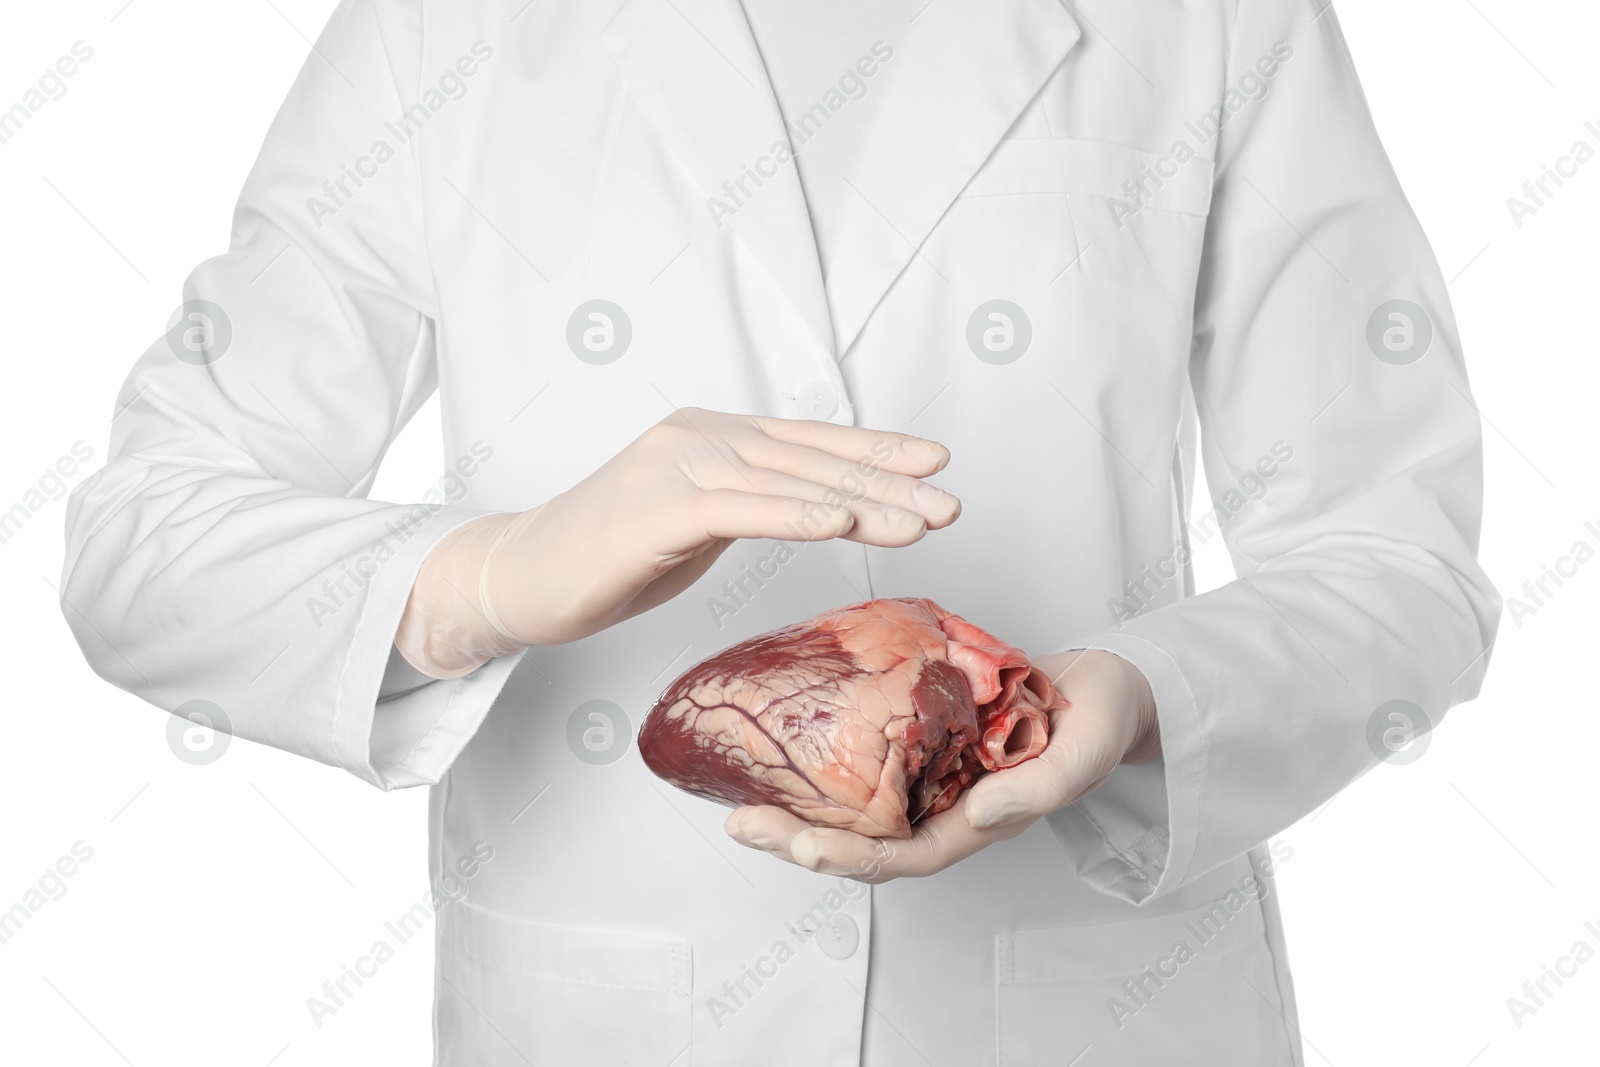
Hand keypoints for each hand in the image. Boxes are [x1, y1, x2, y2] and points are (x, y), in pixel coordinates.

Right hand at [395, 407, 960, 677]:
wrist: (522, 575)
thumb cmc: (610, 555)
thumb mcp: (698, 524)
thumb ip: (751, 504)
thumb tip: (817, 507)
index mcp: (714, 437)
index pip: (811, 444)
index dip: (875, 451)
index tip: (935, 464)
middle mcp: (700, 437)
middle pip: (812, 460)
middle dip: (887, 481)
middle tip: (950, 501)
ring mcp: (676, 467)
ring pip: (788, 482)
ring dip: (860, 503)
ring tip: (920, 521)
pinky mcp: (655, 508)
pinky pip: (737, 509)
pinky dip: (793, 514)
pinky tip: (840, 524)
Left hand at [724, 649, 1158, 881]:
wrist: (1105, 687)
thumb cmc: (1100, 723)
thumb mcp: (1083, 755)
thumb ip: (1039, 789)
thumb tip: (982, 811)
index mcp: (975, 823)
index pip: (900, 858)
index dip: (849, 858)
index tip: (800, 847)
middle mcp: (941, 806)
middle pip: (860, 841)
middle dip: (798, 840)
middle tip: (743, 825)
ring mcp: (927, 774)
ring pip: (853, 806)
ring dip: (799, 807)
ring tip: (743, 800)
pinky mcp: (920, 736)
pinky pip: (865, 759)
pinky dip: (824, 762)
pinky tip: (786, 749)